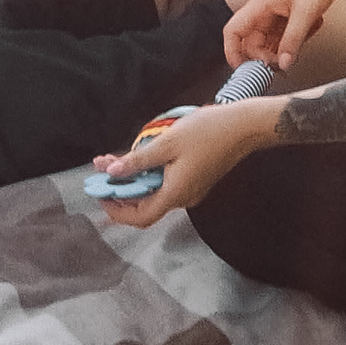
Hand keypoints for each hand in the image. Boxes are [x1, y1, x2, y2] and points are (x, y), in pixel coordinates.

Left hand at [91, 101, 259, 229]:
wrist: (245, 127)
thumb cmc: (208, 131)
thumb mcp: (168, 143)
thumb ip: (139, 160)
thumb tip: (112, 172)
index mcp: (176, 193)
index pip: (140, 217)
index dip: (117, 210)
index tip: (100, 194)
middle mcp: (184, 198)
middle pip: (145, 205)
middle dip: (120, 189)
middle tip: (102, 168)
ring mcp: (192, 190)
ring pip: (156, 193)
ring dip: (134, 180)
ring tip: (115, 160)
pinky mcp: (197, 180)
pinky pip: (167, 185)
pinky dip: (149, 176)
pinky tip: (141, 159)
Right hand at [222, 0, 345, 72]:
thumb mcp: (305, 12)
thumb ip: (292, 40)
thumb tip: (283, 64)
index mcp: (259, 5)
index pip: (233, 31)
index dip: (233, 52)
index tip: (245, 70)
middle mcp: (264, 10)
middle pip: (252, 43)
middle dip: (267, 56)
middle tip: (285, 62)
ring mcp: (276, 14)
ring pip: (271, 42)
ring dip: (286, 47)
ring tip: (306, 35)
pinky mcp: (288, 17)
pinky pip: (286, 37)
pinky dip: (298, 39)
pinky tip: (314, 26)